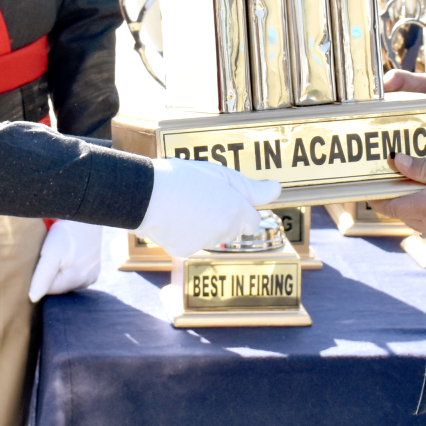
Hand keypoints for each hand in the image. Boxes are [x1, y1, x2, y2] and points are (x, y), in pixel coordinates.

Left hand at [27, 220, 102, 302]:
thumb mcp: (51, 254)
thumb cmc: (67, 232)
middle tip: (47, 254)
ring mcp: (92, 274)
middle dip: (50, 274)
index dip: (39, 277)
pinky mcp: (94, 266)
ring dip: (59, 269)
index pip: (47, 290)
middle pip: (58, 285)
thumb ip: (42, 278)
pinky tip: (68, 252)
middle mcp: (87, 281)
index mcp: (76, 281)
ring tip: (58, 252)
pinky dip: (68, 265)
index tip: (39, 260)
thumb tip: (33, 299)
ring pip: (66, 278)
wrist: (87, 212)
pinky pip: (75, 272)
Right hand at [136, 159, 281, 257]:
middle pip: (232, 228)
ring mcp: (204, 243)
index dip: (240, 207)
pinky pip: (190, 242)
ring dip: (204, 224)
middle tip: (202, 195)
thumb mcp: (221, 174)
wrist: (147, 194)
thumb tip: (278, 190)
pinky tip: (173, 216)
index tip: (226, 197)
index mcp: (238, 212)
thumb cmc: (185, 178)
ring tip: (184, 202)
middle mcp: (225, 232)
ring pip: (211, 236)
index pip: (252, 220)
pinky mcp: (184, 250)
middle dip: (222, 216)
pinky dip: (184, 232)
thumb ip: (253, 188)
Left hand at [383, 153, 425, 246]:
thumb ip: (422, 167)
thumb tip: (398, 162)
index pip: (391, 207)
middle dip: (398, 199)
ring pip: (420, 222)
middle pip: (404, 214)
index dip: (378, 198)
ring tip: (420, 186)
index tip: (370, 189)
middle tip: (397, 180)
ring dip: (416, 207)